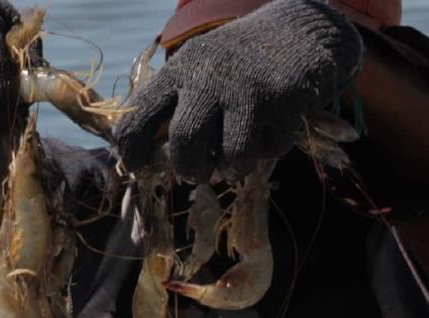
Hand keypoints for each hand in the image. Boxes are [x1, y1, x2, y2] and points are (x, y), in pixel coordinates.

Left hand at [114, 0, 362, 181]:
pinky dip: (269, 150)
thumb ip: (175, 104)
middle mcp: (210, 77)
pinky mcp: (283, 101)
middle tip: (195, 175)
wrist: (297, 29)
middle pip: (185, 140)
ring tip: (235, 163)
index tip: (138, 168)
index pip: (139, 114)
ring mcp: (248, 89)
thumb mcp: (198, 69)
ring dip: (233, 169)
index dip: (132, 150)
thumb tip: (152, 157)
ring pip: (232, 155)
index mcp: (180, 69)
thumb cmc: (238, 62)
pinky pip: (270, 149)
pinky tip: (270, 130)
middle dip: (188, 168)